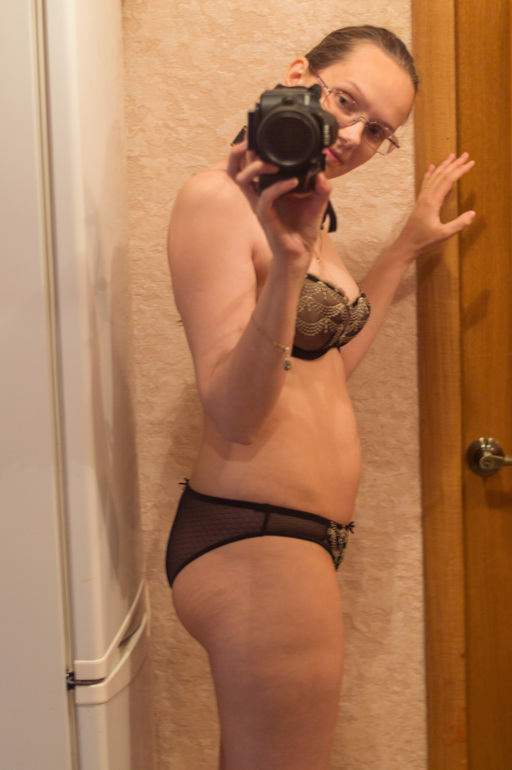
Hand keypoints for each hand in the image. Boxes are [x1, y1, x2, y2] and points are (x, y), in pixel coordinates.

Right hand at [227, 140, 331, 263]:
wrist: (301, 251)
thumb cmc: (304, 227)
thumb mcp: (318, 201)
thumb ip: (322, 185)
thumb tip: (322, 171)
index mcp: (272, 186)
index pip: (257, 163)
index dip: (255, 148)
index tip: (263, 133)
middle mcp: (263, 192)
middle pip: (242, 166)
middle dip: (243, 151)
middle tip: (254, 140)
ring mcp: (261, 203)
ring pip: (246, 178)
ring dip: (257, 166)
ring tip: (275, 162)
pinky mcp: (264, 215)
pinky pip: (266, 197)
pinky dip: (278, 187)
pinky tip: (293, 182)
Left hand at [395, 152, 475, 257]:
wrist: (406, 245)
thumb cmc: (424, 241)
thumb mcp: (444, 234)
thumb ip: (459, 224)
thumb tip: (473, 213)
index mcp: (433, 202)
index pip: (448, 180)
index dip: (460, 170)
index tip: (471, 163)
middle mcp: (426, 197)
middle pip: (442, 175)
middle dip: (454, 164)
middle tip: (466, 154)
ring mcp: (421, 199)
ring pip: (433, 177)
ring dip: (443, 166)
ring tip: (451, 156)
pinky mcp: (419, 203)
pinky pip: (425, 184)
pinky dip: (429, 174)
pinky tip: (431, 167)